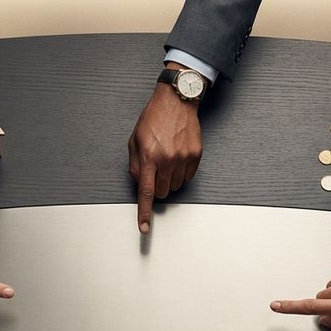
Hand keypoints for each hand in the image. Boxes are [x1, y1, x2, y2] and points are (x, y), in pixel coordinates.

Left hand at [128, 63, 202, 233]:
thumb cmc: (153, 119)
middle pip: (161, 193)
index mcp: (149, 156)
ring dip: (169, 180)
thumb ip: (135, 166)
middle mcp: (167, 160)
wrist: (176, 101)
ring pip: (175, 187)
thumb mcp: (135, 140)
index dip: (144, 213)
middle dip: (156, 188)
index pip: (145, 192)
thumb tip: (139, 185)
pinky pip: (187, 177)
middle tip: (155, 172)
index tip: (144, 229)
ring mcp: (183, 158)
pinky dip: (181, 173)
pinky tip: (177, 156)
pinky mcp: (196, 156)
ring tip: (167, 160)